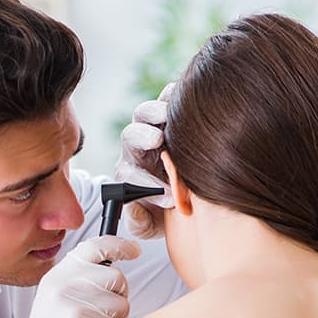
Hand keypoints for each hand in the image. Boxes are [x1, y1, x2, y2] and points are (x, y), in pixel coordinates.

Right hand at [4, 236, 140, 317]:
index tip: (134, 250)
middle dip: (117, 297)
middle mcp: (63, 288)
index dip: (119, 245)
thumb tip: (115, 266)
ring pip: (123, 304)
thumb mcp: (54, 299)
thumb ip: (78, 279)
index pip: (94, 247)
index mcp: (56, 277)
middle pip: (118, 277)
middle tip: (94, 316)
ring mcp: (74, 310)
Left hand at [119, 83, 174, 238]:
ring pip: (145, 113)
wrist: (188, 198)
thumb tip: (132, 209)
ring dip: (157, 111)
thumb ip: (139, 221)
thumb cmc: (166, 213)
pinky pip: (168, 96)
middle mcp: (138, 148)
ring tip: (170, 115)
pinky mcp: (172, 110)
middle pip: (131, 136)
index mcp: (130, 173)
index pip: (128, 173)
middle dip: (142, 137)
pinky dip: (176, 92)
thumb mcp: (151, 224)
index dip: (144, 182)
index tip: (168, 195)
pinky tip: (190, 96)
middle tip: (157, 142)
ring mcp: (153, 126)